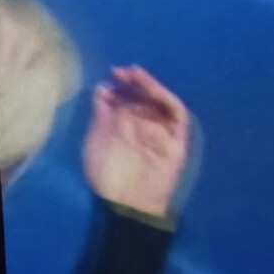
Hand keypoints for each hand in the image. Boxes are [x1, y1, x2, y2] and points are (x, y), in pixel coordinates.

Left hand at [82, 65, 191, 217]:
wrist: (128, 202)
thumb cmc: (108, 175)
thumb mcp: (96, 140)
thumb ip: (100, 114)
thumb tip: (102, 88)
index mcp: (124, 126)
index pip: (125, 99)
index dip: (119, 87)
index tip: (110, 76)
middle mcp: (143, 125)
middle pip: (143, 97)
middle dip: (133, 82)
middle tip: (121, 71)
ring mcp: (161, 131)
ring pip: (160, 102)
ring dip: (150, 86)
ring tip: (136, 75)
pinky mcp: (177, 139)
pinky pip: (177, 115)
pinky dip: (167, 100)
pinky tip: (154, 90)